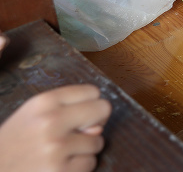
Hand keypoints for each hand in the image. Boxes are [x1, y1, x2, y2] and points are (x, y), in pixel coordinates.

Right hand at [0, 35, 110, 171]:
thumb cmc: (10, 145)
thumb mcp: (26, 112)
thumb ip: (60, 101)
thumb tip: (83, 88)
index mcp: (41, 102)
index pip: (92, 91)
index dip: (88, 104)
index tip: (79, 114)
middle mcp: (51, 122)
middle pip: (103, 110)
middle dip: (95, 122)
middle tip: (78, 132)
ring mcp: (57, 149)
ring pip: (97, 141)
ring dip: (83, 150)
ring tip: (59, 153)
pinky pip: (90, 164)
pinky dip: (78, 169)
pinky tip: (58, 168)